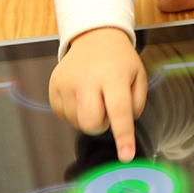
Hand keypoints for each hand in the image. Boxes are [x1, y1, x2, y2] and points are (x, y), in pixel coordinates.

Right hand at [48, 27, 147, 162]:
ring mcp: (67, 82)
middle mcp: (88, 79)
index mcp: (113, 77)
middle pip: (91, 123)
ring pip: (76, 122)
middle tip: (106, 110)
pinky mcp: (54, 85)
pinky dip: (73, 112)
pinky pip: (62, 115)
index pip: (119, 112)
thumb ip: (135, 105)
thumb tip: (121, 127)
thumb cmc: (119, 60)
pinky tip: (80, 96)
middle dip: (101, 125)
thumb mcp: (138, 76)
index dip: (123, 136)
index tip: (126, 156)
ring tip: (93, 97)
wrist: (94, 36)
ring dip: (87, 117)